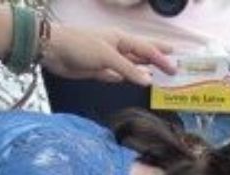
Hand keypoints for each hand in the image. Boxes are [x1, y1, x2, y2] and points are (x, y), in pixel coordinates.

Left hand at [41, 24, 174, 85]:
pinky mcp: (97, 71)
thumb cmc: (80, 46)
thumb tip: (148, 80)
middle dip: (157, 58)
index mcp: (121, 39)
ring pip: (130, 66)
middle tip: (172, 64)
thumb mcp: (107, 56)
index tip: (175, 67)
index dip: (162, 58)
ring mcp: (107, 60)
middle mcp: (117, 48)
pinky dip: (125, 78)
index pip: (147, 49)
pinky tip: (131, 81)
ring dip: (143, 70)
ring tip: (157, 75)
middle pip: (141, 54)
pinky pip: (116, 75)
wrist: (54, 51)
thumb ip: (127, 69)